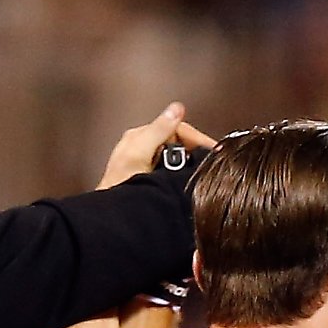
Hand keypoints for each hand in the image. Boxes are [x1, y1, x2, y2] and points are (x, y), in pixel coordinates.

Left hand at [97, 104, 218, 189]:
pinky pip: (172, 173)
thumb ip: (159, 130)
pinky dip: (181, 176)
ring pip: (176, 157)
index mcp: (139, 136)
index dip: (197, 138)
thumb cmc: (119, 187)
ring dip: (189, 165)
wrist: (114, 217)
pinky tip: (185, 184)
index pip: (176, 127)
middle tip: (210, 163)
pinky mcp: (149, 181)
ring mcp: (146, 164)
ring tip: (201, 173)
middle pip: (178, 141)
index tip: (214, 149)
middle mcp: (142, 147)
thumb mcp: (140, 153)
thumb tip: (176, 109)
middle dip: (194, 151)